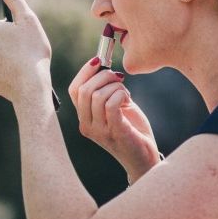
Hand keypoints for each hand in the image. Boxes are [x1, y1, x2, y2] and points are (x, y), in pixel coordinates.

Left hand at [0, 0, 51, 103]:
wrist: (31, 85)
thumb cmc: (32, 51)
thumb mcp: (28, 20)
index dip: (14, 31)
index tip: (24, 39)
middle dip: (7, 45)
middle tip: (24, 52)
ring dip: (5, 59)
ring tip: (21, 65)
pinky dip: (4, 74)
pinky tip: (16, 76)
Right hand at [68, 58, 160, 178]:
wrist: (144, 158)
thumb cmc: (131, 129)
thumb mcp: (115, 107)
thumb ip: (107, 91)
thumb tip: (103, 66)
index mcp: (84, 118)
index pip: (74, 89)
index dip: (85, 71)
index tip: (99, 60)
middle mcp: (86, 125)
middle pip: (84, 90)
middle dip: (103, 75)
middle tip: (118, 76)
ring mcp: (99, 131)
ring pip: (97, 96)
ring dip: (115, 87)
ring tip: (125, 92)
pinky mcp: (115, 132)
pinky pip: (111, 105)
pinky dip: (120, 95)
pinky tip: (128, 99)